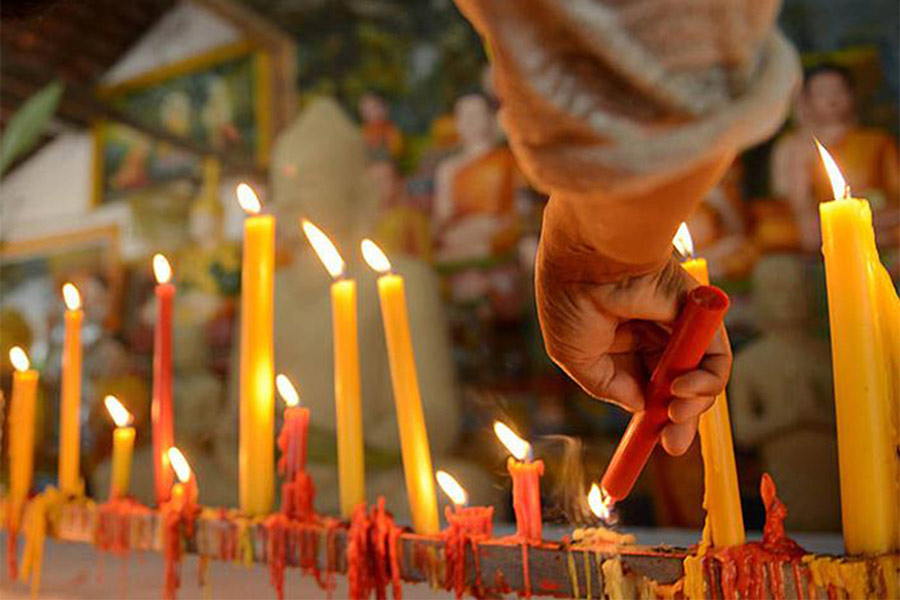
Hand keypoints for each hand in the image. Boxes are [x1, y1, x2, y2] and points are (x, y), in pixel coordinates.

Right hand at [535, 247, 731, 454]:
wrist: (591, 260)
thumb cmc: (572, 301)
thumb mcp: (574, 356)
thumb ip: (606, 386)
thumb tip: (640, 407)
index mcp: (618, 342)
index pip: (641, 386)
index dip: (648, 417)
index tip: (651, 444)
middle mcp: (650, 335)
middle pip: (674, 389)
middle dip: (676, 422)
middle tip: (673, 445)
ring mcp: (677, 328)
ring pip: (697, 380)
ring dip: (691, 407)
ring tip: (674, 413)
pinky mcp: (702, 319)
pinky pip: (716, 360)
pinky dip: (706, 383)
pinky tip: (682, 390)